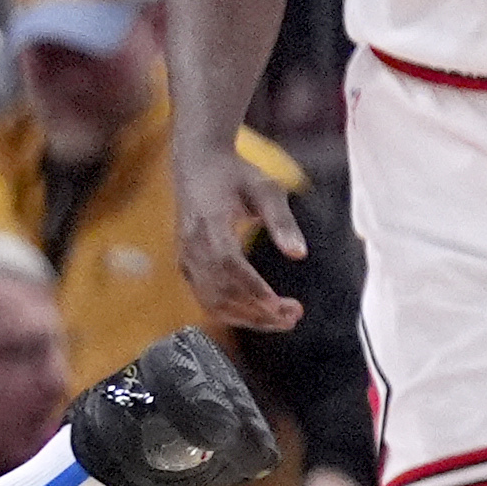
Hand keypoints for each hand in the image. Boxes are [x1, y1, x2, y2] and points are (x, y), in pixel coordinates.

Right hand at [174, 145, 305, 333]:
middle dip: (257, 311)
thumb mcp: (265, 189)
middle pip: (221, 293)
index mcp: (209, 226)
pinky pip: (205, 298)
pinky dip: (229, 312)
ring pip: (212, 302)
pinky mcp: (187, 266)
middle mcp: (193, 248)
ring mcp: (187, 259)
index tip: (280, 306)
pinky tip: (254, 315)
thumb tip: (299, 254)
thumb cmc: (233, 173)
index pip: (230, 268)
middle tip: (292, 318)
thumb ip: (282, 221)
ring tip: (279, 321)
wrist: (197, 164)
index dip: (254, 290)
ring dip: (246, 317)